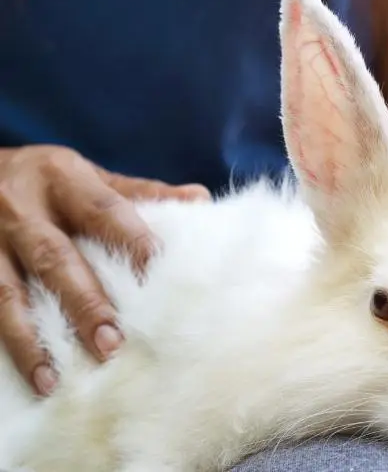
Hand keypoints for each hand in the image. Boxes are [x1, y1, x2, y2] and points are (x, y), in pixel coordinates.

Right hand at [0, 145, 208, 395]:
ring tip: (52, 379)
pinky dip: (2, 342)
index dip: (134, 243)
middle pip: (55, 258)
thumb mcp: (86, 175)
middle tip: (112, 344)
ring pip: (6, 293)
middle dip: (84, 303)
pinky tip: (23, 374)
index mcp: (62, 177)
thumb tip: (200, 199)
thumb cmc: (45, 179)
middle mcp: (21, 207)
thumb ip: (138, 193)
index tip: (160, 279)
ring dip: (29, 340)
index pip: (105, 212)